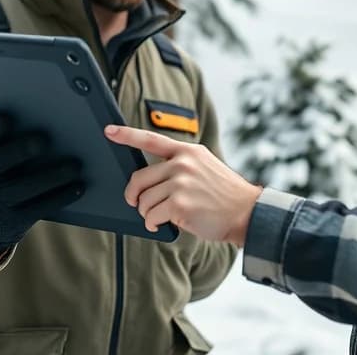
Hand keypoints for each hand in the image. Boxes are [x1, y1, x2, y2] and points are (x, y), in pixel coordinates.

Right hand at [0, 114, 83, 261]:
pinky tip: (78, 186)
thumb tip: (41, 116)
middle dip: (20, 151)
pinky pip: (39, 208)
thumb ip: (0, 142)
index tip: (6, 119)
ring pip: (24, 188)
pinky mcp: (13, 221)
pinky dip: (60, 196)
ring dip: (51, 177)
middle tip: (43, 140)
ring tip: (75, 165)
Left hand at [105, 125, 260, 246]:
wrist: (247, 213)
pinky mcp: (179, 204)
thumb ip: (181, 166)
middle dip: (134, 195)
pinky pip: (151, 216)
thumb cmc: (225, 195)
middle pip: (138, 178)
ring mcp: (180, 183)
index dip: (126, 135)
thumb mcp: (206, 167)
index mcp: (188, 151)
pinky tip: (162, 225)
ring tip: (160, 217)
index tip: (109, 131)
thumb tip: (152, 180)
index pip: (150, 139)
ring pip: (143, 200)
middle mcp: (182, 163)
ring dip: (147, 213)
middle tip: (137, 204)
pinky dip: (152, 224)